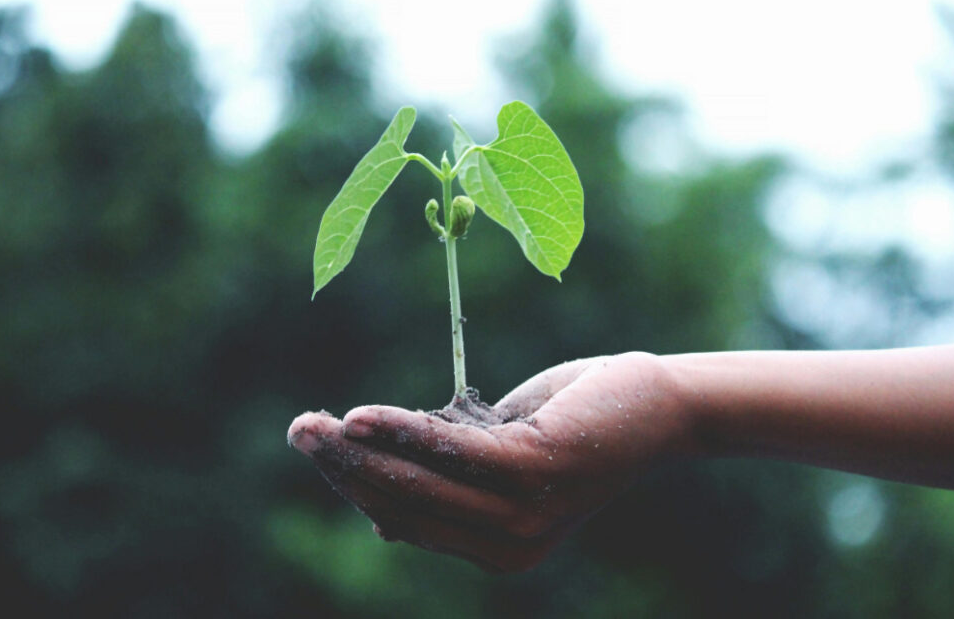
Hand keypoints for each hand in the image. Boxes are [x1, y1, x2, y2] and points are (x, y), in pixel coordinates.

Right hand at [287, 352, 698, 571]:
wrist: (654, 405)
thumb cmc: (573, 423)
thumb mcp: (500, 458)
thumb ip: (449, 483)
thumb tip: (380, 517)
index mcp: (498, 549)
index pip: (408, 520)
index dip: (357, 486)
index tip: (320, 449)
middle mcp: (509, 547)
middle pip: (405, 506)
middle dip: (344, 469)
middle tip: (299, 431)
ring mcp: (524, 515)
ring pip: (419, 484)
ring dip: (360, 452)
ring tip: (314, 425)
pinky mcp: (534, 472)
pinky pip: (451, 451)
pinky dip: (403, 431)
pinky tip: (361, 417)